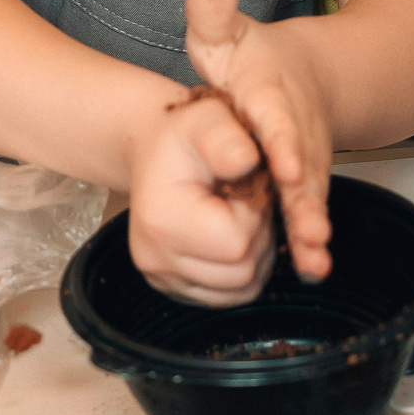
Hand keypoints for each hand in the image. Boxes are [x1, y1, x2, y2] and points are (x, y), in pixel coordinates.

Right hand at [123, 88, 277, 305]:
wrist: (155, 151)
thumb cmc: (184, 134)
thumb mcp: (206, 119)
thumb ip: (226, 138)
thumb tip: (246, 159)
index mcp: (161, 220)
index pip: (237, 244)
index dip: (254, 214)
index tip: (244, 185)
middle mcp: (155, 260)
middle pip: (242, 273)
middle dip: (258, 235)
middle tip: (245, 198)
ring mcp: (165, 280)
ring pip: (242, 289)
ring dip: (255, 253)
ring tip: (239, 213)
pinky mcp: (177, 290)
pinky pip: (231, 295)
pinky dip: (243, 267)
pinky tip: (232, 232)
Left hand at [182, 0, 333, 282]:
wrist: (311, 76)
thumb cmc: (258, 60)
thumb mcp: (229, 34)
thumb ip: (213, 13)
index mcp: (272, 96)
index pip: (278, 120)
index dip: (283, 143)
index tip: (286, 164)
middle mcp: (296, 133)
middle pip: (302, 169)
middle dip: (305, 200)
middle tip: (310, 232)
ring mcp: (306, 161)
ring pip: (310, 197)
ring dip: (312, 228)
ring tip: (313, 260)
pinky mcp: (307, 185)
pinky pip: (308, 212)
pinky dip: (312, 240)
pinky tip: (311, 268)